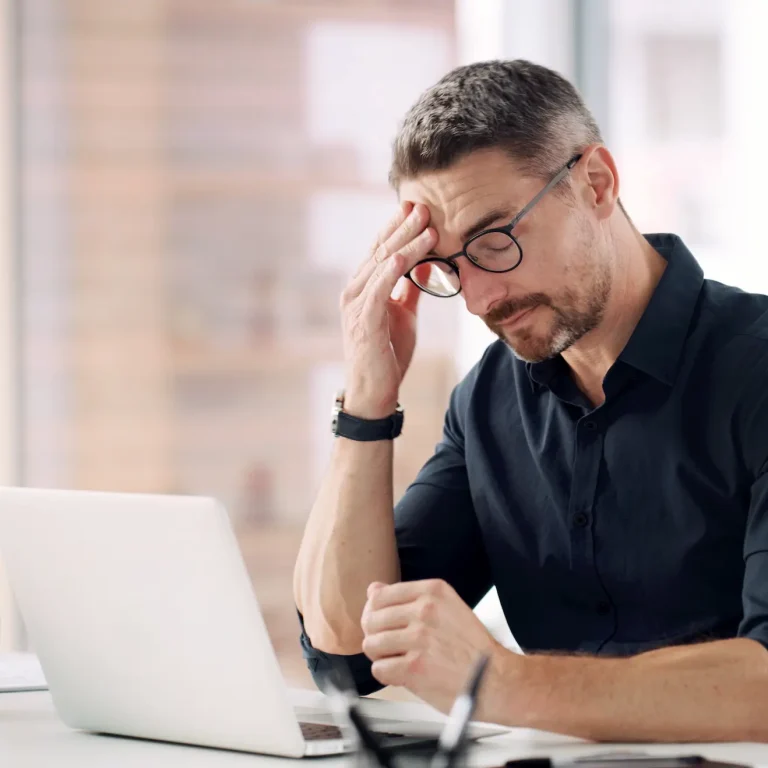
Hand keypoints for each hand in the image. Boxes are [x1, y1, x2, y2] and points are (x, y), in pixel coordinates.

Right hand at [339, 202, 437, 417]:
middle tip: (424, 206)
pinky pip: (378, 291)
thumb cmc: (387, 352)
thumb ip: (409, 289)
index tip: (417, 207)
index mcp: (364, 287)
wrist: (374, 390)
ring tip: (426, 225)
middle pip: (382, 251)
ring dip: (405, 244)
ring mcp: (356, 305)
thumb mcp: (403, 314)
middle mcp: (355, 290)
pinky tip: (405, 256)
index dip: (398, 227)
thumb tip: (423, 264)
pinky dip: (391, 272)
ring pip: (382, 266)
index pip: (382, 249)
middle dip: (404, 227)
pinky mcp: (363, 322)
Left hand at [360, 580, 508, 715]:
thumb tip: (373, 589)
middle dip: (375, 635)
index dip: (374, 613)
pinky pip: (379, 669)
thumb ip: (406, 597)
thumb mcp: (445, 607)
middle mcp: (425, 610)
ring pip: (372, 644)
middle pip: (371, 619)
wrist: (497, 680)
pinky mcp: (415, 667)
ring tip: (399, 660)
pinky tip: (404, 674)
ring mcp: (420, 638)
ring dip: (381, 656)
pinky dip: (387, 675)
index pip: (379, 595)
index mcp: (432, 591)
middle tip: (390, 647)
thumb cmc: (472, 647)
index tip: (381, 624)